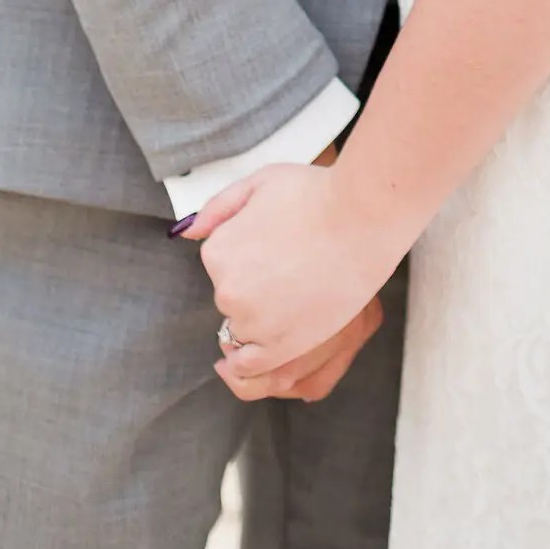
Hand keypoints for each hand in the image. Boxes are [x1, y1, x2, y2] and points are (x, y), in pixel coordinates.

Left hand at [187, 161, 397, 387]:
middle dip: (254, 286)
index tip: (276, 245)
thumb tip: (187, 232)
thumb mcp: (260, 182)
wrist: (363, 219)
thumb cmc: (316, 194)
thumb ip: (219, 207)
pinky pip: (251, 366)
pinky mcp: (280, 347)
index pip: (221, 263)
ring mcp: (254, 322)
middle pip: (231, 297)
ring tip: (292, 297)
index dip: (249, 253)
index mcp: (218, 251)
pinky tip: (264, 346)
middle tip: (291, 267)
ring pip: (241, 330)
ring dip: (258, 320)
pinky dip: (249, 363)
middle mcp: (228, 290)